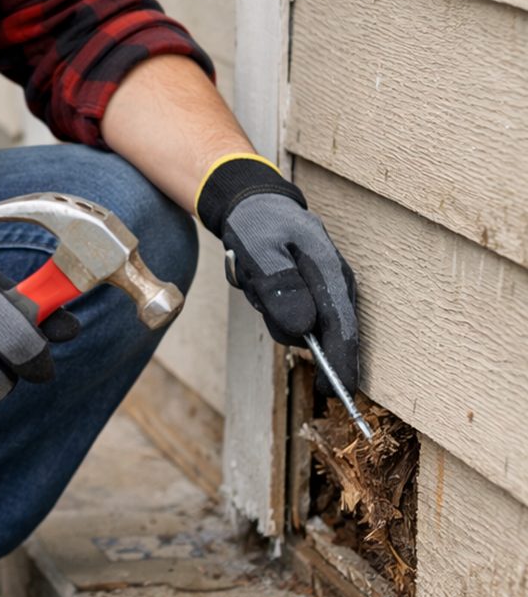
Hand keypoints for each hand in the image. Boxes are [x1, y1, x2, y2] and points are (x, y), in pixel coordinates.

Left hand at [197, 156, 358, 396]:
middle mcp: (336, 283)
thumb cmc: (257, 224)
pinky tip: (259, 280)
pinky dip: (269, 302)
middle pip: (316, 332)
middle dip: (282, 321)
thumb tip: (305, 329)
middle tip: (256, 285)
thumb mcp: (259, 249)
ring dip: (270, 308)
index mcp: (330, 271)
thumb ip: (280, 286)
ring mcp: (324, 288)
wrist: (253, 202)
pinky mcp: (310, 292)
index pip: (343, 329)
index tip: (333, 394)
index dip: (340, 365)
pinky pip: (289, 313)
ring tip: (256, 275)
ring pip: (297, 324)